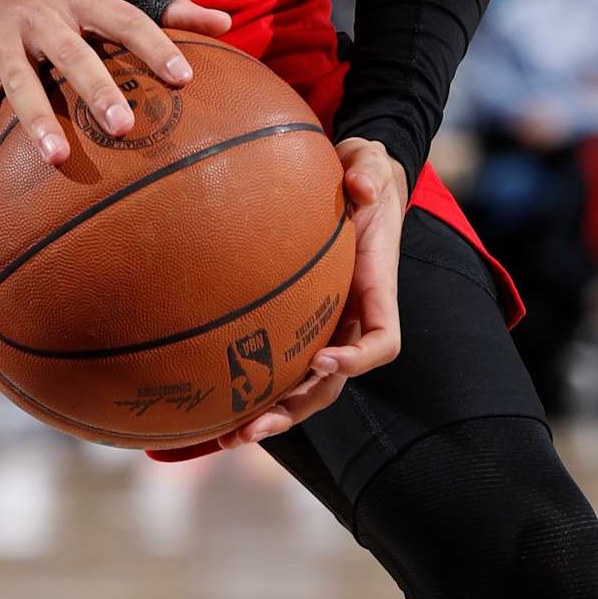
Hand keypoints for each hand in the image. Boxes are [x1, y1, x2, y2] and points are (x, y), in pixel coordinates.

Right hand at [0, 0, 232, 191]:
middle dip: (95, 86)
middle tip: (124, 126)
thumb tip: (227, 22)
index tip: (183, 76)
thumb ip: (164, 10)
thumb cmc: (55, 7)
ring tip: (59, 158)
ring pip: (17, 83)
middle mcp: (38, 18)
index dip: (153, 43)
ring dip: (36, 120)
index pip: (122, 18)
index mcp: (78, 0)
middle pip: (70, 51)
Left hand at [219, 137, 405, 447]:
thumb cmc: (363, 172)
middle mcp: (352, 317)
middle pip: (333, 382)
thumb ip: (367, 171)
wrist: (353, 180)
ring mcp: (326, 325)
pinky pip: (278, 362)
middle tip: (259, 424)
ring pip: (305, 386)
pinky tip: (215, 410)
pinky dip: (253, 389)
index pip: (382, 341)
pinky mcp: (298, 322)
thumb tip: (358, 188)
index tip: (323, 360)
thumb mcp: (370, 162)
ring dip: (273, 414)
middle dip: (300, 406)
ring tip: (231, 437)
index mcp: (375, 289)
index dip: (358, 359)